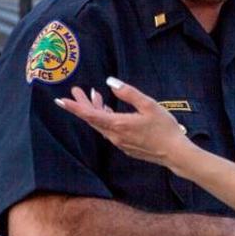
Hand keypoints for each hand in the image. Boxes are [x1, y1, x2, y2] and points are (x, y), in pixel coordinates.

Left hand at [56, 77, 191, 169]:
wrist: (174, 153)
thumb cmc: (164, 128)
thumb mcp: (149, 105)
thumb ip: (129, 93)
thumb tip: (110, 82)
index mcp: (118, 124)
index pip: (90, 115)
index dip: (74, 107)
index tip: (60, 100)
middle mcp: (115, 136)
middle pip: (93, 119)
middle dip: (83, 105)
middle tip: (76, 91)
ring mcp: (120, 143)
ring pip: (101, 125)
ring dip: (96, 111)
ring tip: (95, 97)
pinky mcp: (126, 146)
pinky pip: (109, 131)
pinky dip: (106, 119)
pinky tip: (109, 112)